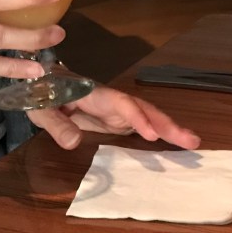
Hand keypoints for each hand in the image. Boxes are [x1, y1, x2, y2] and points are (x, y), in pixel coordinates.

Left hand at [29, 85, 200, 150]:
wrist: (39, 86)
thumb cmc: (39, 95)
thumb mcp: (40, 109)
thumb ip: (55, 123)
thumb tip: (73, 142)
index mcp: (93, 94)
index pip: (120, 103)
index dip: (137, 117)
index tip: (151, 134)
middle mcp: (110, 100)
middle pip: (142, 108)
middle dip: (166, 124)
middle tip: (191, 141)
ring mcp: (115, 110)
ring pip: (147, 116)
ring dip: (169, 129)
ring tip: (192, 144)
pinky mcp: (116, 120)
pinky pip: (142, 126)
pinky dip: (160, 134)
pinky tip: (175, 146)